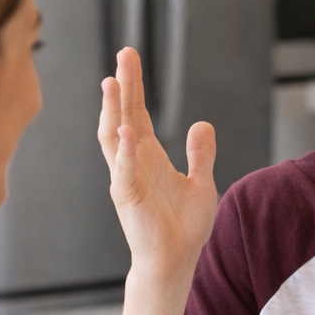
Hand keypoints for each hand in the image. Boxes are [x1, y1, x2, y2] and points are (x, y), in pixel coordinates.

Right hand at [97, 47, 216, 281]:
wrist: (175, 260)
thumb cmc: (184, 227)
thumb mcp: (201, 183)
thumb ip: (200, 155)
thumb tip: (202, 124)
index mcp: (149, 156)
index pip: (138, 112)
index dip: (134, 86)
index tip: (130, 56)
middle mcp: (133, 162)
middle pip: (124, 115)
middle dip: (124, 85)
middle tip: (124, 53)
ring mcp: (127, 178)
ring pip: (113, 137)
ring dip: (112, 111)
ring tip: (112, 83)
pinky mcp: (128, 199)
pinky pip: (123, 172)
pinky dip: (124, 153)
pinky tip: (126, 132)